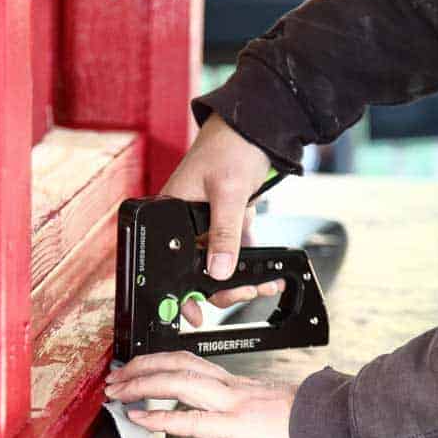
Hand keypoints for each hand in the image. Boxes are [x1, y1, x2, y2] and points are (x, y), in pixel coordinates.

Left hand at [104, 351, 295, 437]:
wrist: (337, 422)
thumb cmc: (311, 424)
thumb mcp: (273, 423)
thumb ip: (253, 433)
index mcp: (238, 387)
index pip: (190, 365)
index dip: (158, 364)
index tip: (136, 369)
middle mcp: (231, 388)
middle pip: (178, 365)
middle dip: (141, 368)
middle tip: (116, 378)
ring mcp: (234, 403)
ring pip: (180, 382)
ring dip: (143, 384)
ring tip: (119, 391)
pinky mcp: (239, 425)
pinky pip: (193, 420)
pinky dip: (162, 418)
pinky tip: (140, 419)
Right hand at [162, 113, 284, 326]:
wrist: (258, 123)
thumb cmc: (231, 145)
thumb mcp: (227, 192)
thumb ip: (223, 234)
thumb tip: (219, 271)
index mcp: (170, 212)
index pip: (170, 262)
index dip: (181, 291)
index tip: (192, 314)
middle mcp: (185, 221)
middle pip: (196, 268)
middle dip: (221, 287)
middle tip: (243, 294)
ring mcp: (207, 221)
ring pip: (218, 262)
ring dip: (240, 277)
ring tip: (262, 285)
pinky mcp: (227, 218)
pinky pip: (235, 249)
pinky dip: (250, 262)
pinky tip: (267, 273)